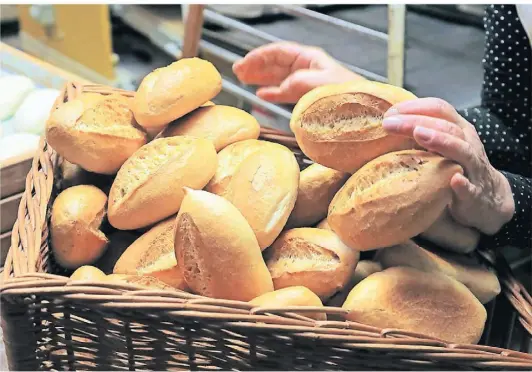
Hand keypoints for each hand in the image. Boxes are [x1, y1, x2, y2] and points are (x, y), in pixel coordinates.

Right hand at [233, 41, 361, 103]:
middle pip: (276, 63)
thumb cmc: (347, 94)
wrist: (364, 112)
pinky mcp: (307, 98)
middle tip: (238, 70)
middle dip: (256, 65)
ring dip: (260, 77)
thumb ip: (298, 83)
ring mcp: (306, 83)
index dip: (259, 56)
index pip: (279, 52)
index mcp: (310, 59)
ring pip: (278, 77)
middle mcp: (306, 69)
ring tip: (244, 79)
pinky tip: (262, 94)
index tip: (244, 62)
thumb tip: (279, 88)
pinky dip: (272, 93)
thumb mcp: (321, 85)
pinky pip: (285, 92)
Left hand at [382, 97, 514, 234]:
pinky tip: (454, 180)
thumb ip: (421, 134)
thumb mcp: (443, 146)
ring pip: (461, 150)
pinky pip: (470, 188)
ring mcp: (473, 168)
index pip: (439, 108)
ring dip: (440, 141)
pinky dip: (462, 184)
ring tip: (419, 134)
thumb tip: (387, 124)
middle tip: (389, 123)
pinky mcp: (475, 194)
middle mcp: (468, 143)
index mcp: (459, 129)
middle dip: (415, 121)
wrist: (488, 199)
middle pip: (445, 126)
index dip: (415, 107)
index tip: (390, 112)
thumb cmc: (456, 167)